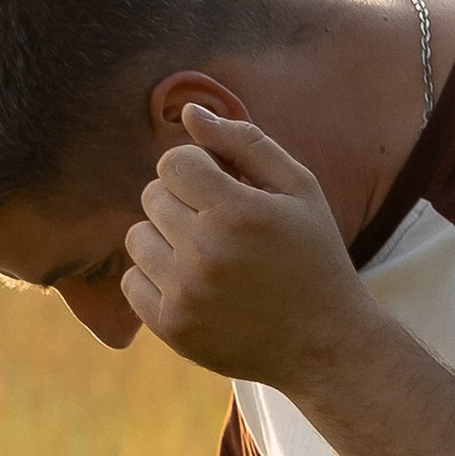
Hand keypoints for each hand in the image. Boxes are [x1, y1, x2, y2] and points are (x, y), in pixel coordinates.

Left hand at [124, 104, 373, 391]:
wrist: (324, 342)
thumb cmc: (312, 255)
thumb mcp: (299, 189)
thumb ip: (245, 142)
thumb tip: (188, 112)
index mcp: (239, 212)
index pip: (172, 163)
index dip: (194, 167)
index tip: (220, 185)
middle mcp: (206, 254)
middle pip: (152, 197)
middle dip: (182, 201)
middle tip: (219, 223)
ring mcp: (185, 295)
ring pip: (137, 238)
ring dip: (165, 238)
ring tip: (205, 254)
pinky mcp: (171, 328)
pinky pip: (131, 281)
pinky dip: (155, 277)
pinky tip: (193, 284)